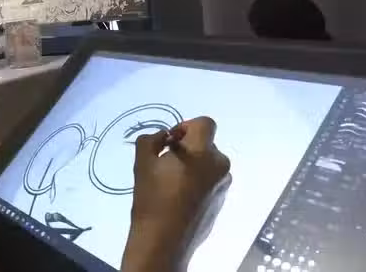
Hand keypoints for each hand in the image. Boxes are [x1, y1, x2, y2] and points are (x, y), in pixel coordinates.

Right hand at [121, 117, 230, 271]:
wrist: (164, 242)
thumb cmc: (152, 199)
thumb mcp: (142, 163)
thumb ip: (150, 140)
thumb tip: (162, 137)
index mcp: (202, 153)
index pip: (205, 123)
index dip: (186, 126)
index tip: (170, 142)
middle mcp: (220, 166)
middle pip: (206, 144)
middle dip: (187, 148)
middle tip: (165, 163)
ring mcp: (223, 185)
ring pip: (209, 163)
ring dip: (193, 165)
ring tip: (171, 184)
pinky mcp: (222, 202)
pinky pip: (211, 181)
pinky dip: (198, 182)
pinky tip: (180, 199)